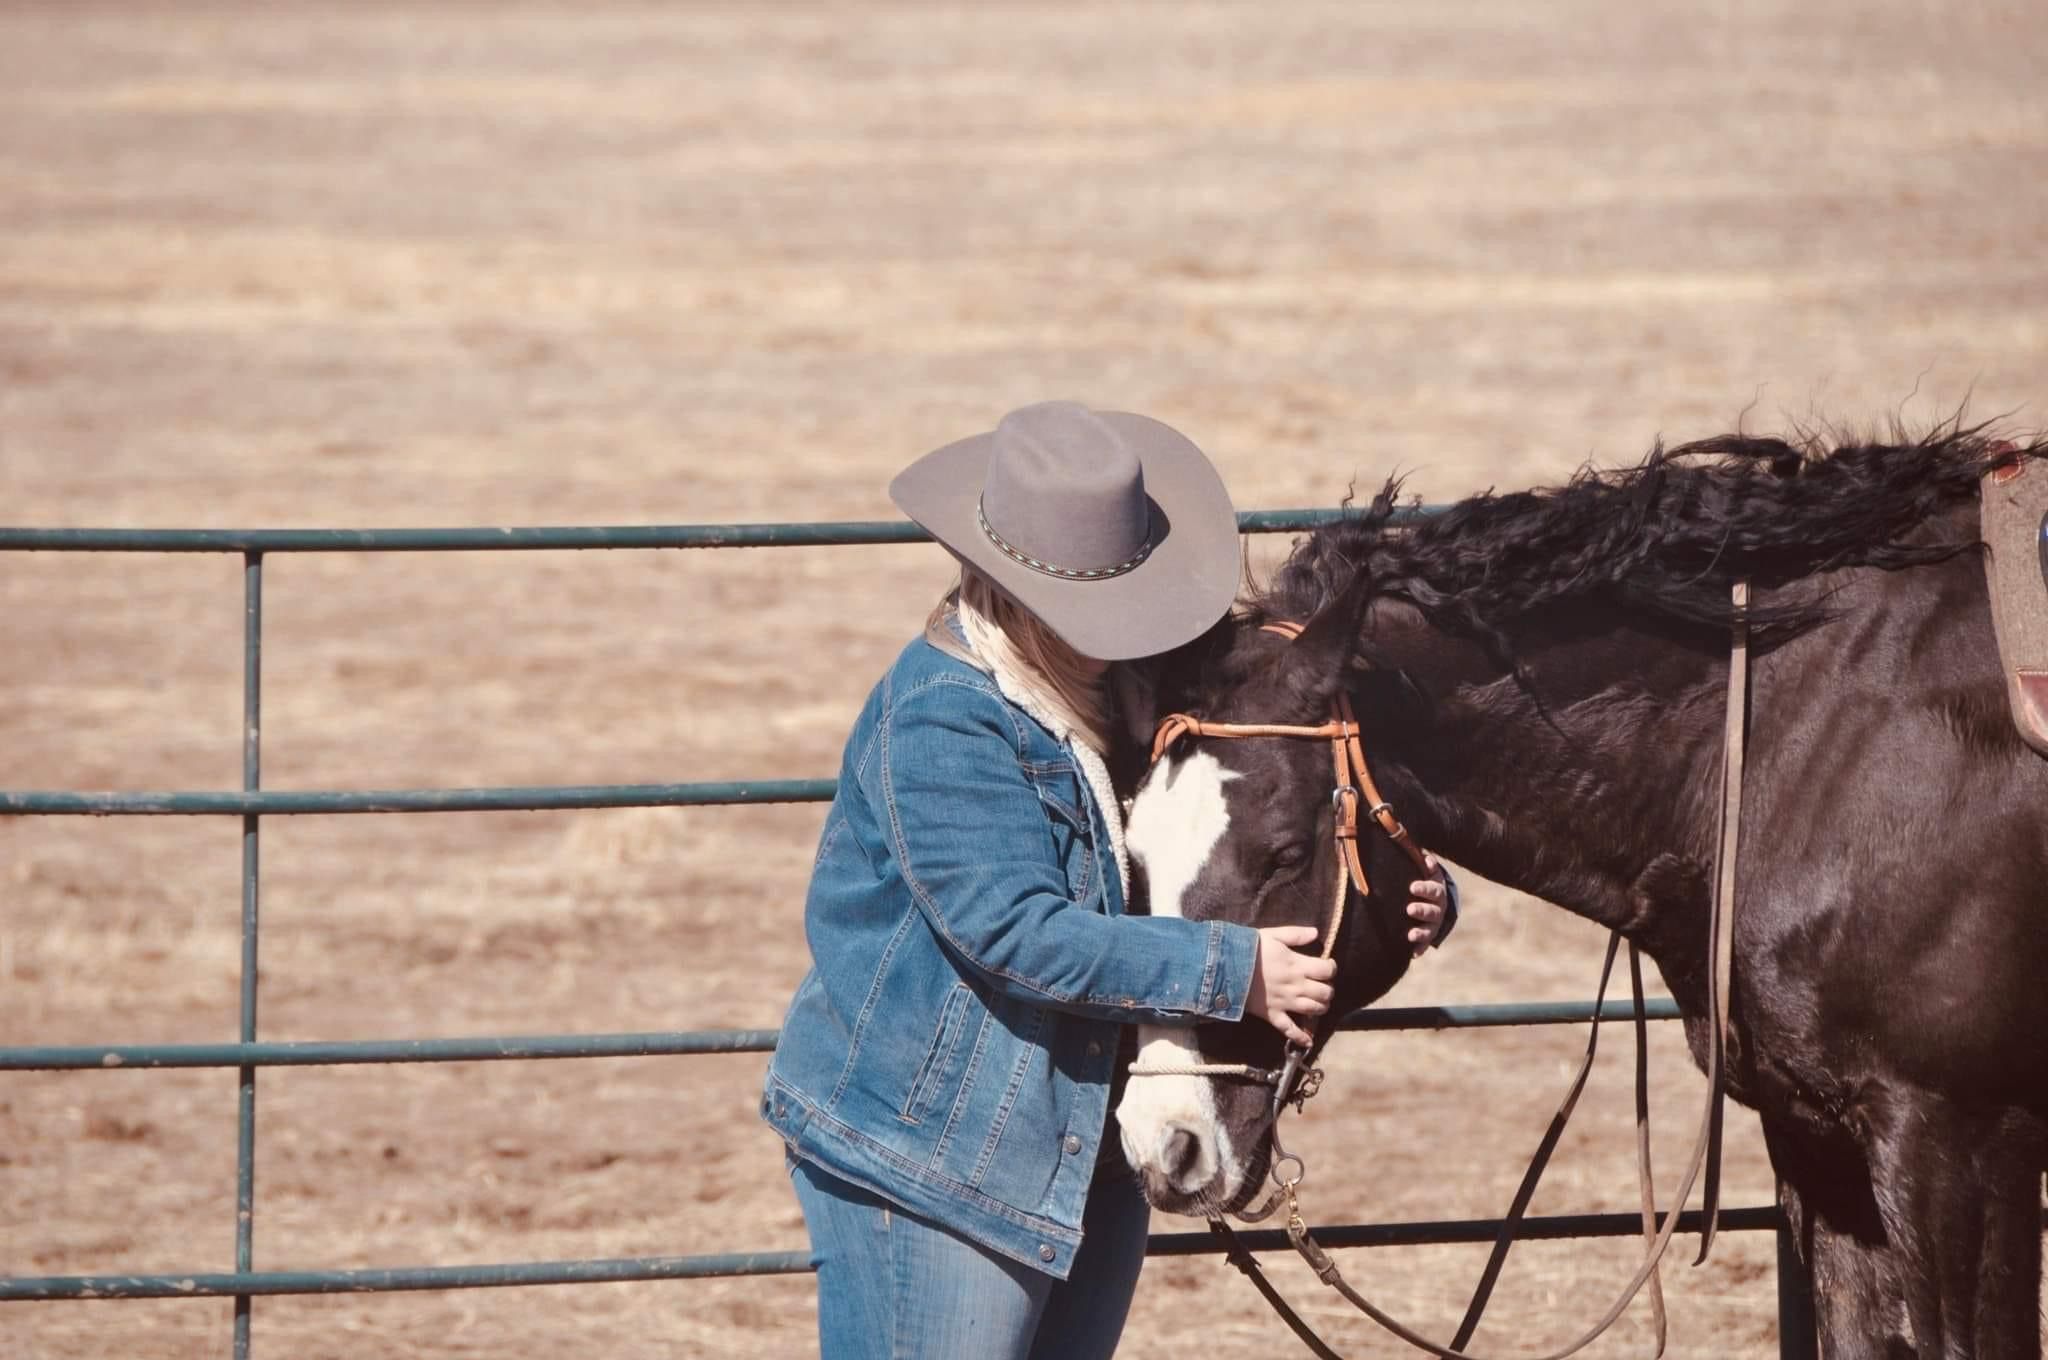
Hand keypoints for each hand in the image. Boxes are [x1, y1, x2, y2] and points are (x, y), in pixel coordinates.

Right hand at [1247, 925, 1336, 1045]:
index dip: (1331, 968)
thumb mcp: (1273, 935)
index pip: (1327, 971)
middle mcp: (1297, 986)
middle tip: (1322, 985)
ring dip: (1321, 1008)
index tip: (1327, 966)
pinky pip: (1289, 1030)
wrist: (1225, 967)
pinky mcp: (1273, 1015)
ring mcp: (1285, 1003)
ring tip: (1318, 1003)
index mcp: (1298, 965)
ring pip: (1314, 1010)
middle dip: (1328, 989)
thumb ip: (1295, 934)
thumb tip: (1315, 933)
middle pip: (1325, 993)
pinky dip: (1300, 1038)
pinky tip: (1309, 1042)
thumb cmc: (1249, 949)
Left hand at [1406, 852, 1450, 956]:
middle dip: (1422, 910)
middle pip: (1433, 911)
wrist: (1435, 900)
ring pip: (1430, 929)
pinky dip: (1420, 948)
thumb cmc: (1424, 881)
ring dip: (1421, 932)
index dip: (1425, 888)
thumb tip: (1427, 858)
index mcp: (1437, 891)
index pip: (1434, 890)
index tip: (1412, 887)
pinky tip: (1414, 954)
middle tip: (1409, 909)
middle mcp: (1439, 909)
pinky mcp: (1428, 936)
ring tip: (1410, 934)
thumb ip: (1425, 863)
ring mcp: (1434, 924)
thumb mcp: (1426, 871)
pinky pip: (1425, 944)